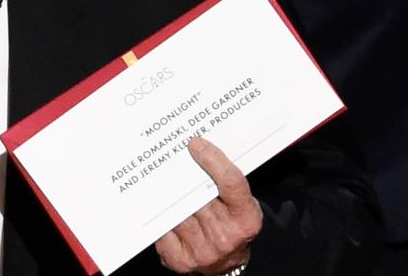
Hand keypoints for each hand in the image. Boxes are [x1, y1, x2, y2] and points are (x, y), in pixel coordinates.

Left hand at [155, 137, 262, 273]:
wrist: (226, 263)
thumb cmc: (233, 224)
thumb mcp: (240, 203)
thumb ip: (226, 181)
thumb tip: (199, 147)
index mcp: (246, 219)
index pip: (230, 182)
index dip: (213, 160)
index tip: (196, 144)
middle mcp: (224, 237)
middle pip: (198, 196)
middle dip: (185, 177)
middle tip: (173, 159)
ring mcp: (201, 251)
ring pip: (177, 211)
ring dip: (170, 197)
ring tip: (167, 184)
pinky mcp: (179, 259)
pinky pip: (163, 228)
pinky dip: (161, 217)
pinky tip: (162, 208)